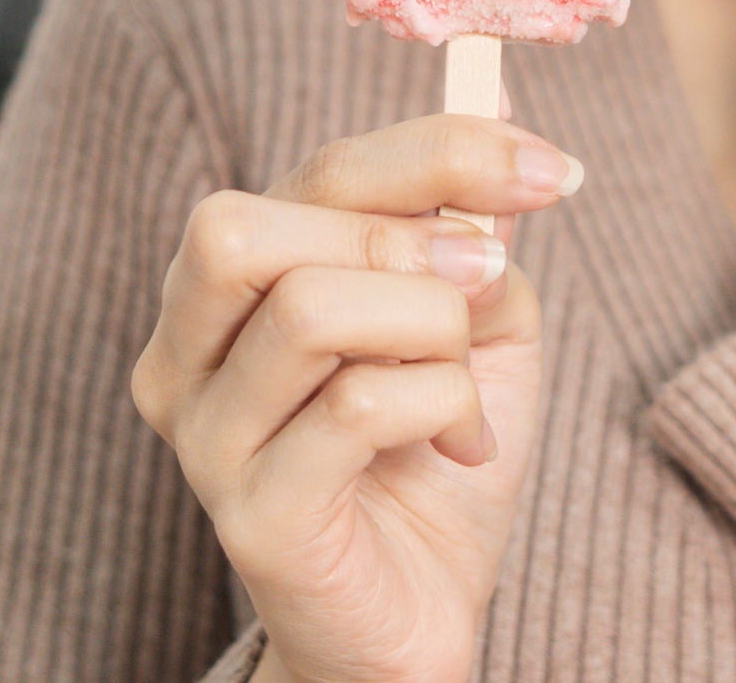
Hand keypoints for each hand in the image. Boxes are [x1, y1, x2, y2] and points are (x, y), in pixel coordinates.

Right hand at [131, 112, 582, 682]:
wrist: (425, 611)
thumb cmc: (438, 453)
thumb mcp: (479, 321)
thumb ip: (477, 231)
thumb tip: (501, 123)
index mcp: (232, 286)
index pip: (314, 171)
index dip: (441, 150)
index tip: (548, 169)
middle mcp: (186, 353)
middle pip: (247, 224)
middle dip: (403, 235)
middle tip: (487, 280)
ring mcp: (206, 439)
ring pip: (309, 307)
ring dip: (430, 326)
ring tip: (462, 382)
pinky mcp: (254, 516)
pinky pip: (355, 406)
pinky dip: (442, 405)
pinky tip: (460, 445)